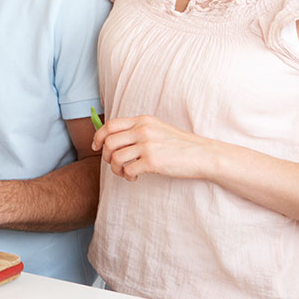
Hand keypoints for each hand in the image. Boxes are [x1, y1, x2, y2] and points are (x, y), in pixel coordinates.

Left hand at [91, 115, 211, 181]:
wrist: (203, 155)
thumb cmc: (179, 145)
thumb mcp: (157, 129)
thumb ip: (137, 130)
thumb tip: (112, 138)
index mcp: (142, 120)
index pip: (110, 125)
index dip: (98, 137)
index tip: (96, 147)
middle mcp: (142, 130)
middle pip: (108, 142)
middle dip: (105, 156)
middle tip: (113, 164)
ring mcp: (147, 145)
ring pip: (115, 157)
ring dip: (115, 169)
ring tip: (125, 173)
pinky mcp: (152, 161)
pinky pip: (127, 170)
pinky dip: (127, 176)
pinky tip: (134, 178)